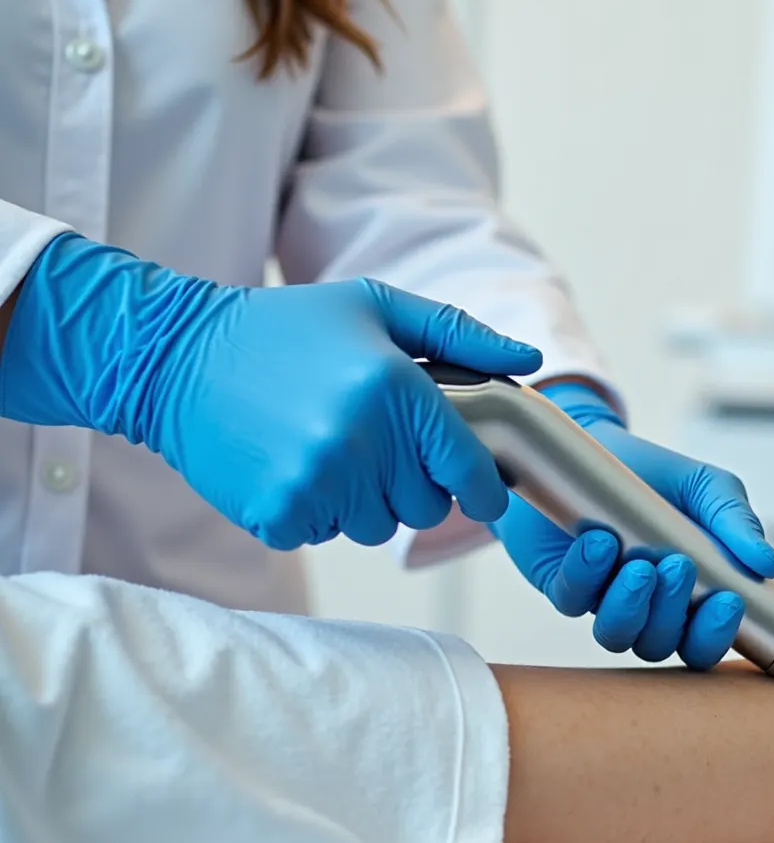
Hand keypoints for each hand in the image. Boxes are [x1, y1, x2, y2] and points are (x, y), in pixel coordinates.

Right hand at [0, 233, 540, 548]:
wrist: (174, 357)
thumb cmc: (286, 328)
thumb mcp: (376, 307)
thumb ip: (461, 336)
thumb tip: (530, 362)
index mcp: (396, 389)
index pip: (469, 469)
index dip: (484, 488)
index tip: (481, 489)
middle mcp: (361, 440)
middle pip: (427, 508)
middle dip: (413, 486)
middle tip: (377, 448)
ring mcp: (317, 482)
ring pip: (378, 528)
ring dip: (365, 501)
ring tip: (330, 451)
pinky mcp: (278, 513)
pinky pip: (326, 534)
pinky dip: (316, 512)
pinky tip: (293, 466)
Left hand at [492, 382, 773, 667]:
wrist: (594, 444)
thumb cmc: (655, 474)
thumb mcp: (706, 487)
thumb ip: (736, 521)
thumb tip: (768, 564)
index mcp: (691, 595)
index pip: (704, 642)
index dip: (716, 636)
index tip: (728, 601)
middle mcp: (648, 607)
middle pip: (662, 645)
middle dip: (673, 613)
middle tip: (679, 566)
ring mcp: (604, 600)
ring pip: (617, 636)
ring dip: (631, 606)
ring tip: (640, 564)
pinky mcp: (563, 585)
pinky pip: (573, 599)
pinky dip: (587, 575)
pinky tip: (598, 542)